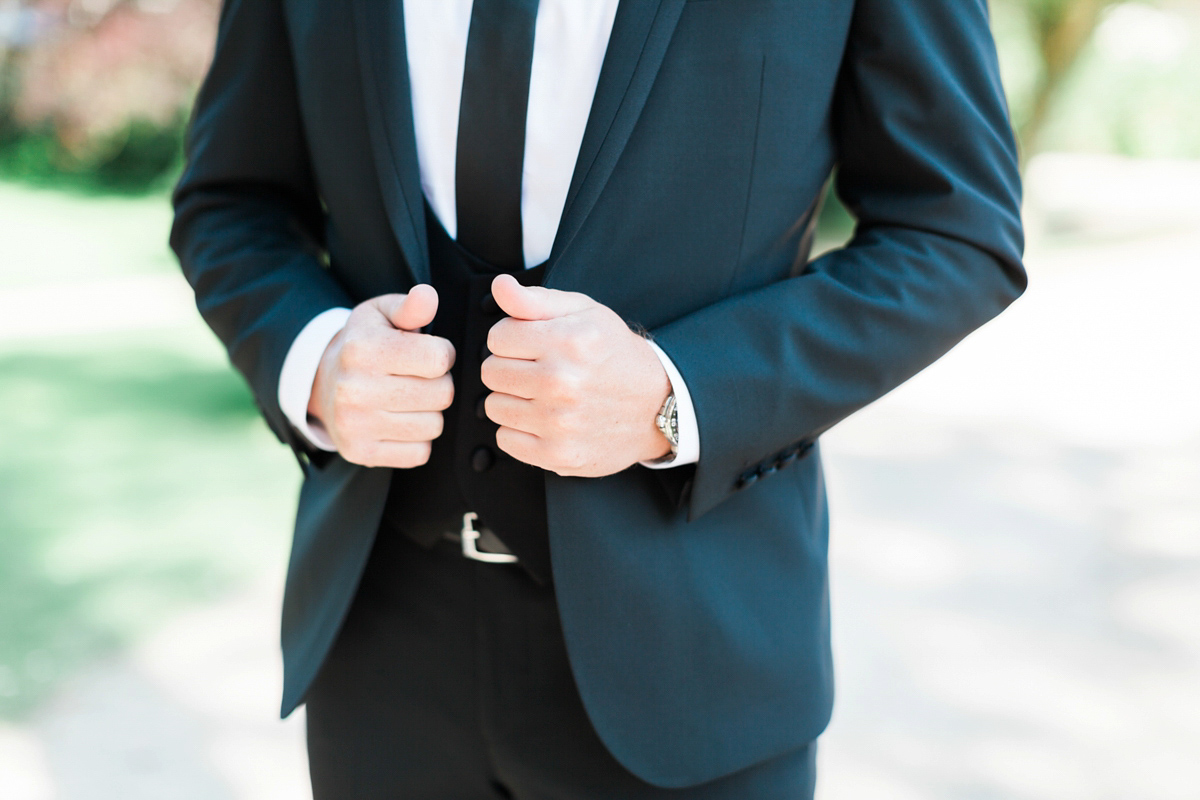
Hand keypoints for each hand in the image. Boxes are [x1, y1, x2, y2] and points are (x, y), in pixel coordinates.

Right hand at [308, 285, 454, 467]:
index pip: (439, 358)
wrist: (320, 384)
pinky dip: (417, 439)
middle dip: (439, 384)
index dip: (442, 354)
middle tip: (418, 378)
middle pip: (442, 394)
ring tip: (408, 399)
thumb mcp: (381, 315)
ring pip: (434, 425)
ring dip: (429, 413)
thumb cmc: (362, 345)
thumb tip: (428, 296)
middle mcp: (354, 389)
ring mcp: (355, 424)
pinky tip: (399, 421)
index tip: (427, 353)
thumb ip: (410, 306)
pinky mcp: (360, 452)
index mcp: (363, 350)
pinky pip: (420, 452)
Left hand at [481, 274, 671, 476]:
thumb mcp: (584, 313)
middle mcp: (562, 382)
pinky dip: (519, 430)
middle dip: (510, 367)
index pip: (497, 337)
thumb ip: (535, 299)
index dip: (512, 338)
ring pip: (493, 406)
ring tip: (542, 395)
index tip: (532, 344)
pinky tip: (544, 420)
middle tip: (538, 370)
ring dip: (513, 399)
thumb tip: (499, 285)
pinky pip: (505, 439)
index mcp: (567, 342)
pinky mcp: (557, 455)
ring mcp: (559, 423)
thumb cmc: (616, 356)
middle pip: (491, 372)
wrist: (657, 405)